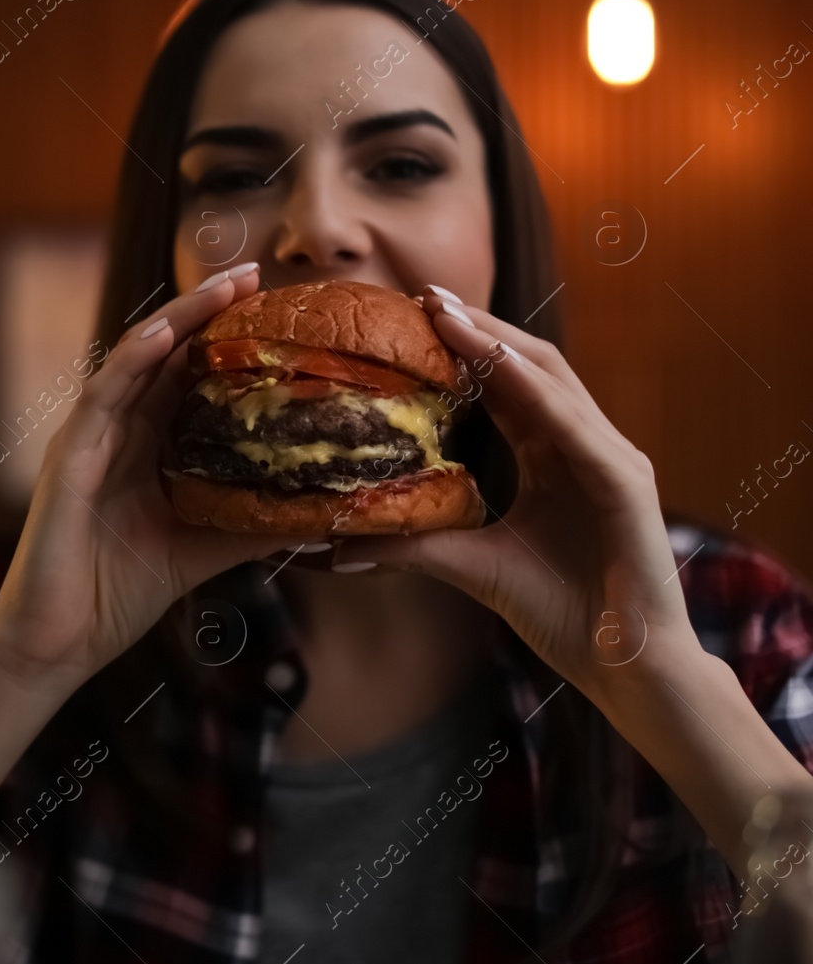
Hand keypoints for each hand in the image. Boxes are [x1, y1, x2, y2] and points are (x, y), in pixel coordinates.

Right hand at [0, 263, 292, 693]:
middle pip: (166, 354)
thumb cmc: (119, 597)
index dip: (227, 337)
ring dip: (180, 317)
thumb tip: (325, 512)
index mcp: (144, 447)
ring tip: (226, 284)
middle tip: (259, 272)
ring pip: (136, 359)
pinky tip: (166, 334)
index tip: (278, 306)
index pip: (188, 375)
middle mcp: (116, 432)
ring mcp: (89, 439)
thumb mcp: (206, 550)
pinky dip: (133, 360)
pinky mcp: (70, 458)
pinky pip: (102, 395)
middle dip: (209, 309)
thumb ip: (253, 523)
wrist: (60, 644)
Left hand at [331, 287, 704, 696]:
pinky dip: (535, 393)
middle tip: (421, 295)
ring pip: (551, 381)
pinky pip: (574, 427)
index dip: (463, 350)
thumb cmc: (560, 614)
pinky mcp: (626, 484)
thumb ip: (413, 545)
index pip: (506, 387)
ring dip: (498, 344)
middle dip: (476, 328)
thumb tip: (337, 542)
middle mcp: (585, 446)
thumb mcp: (470, 566)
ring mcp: (612, 459)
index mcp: (555, 458)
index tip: (410, 317)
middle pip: (528, 367)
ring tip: (446, 313)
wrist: (624, 668)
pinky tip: (497, 365)